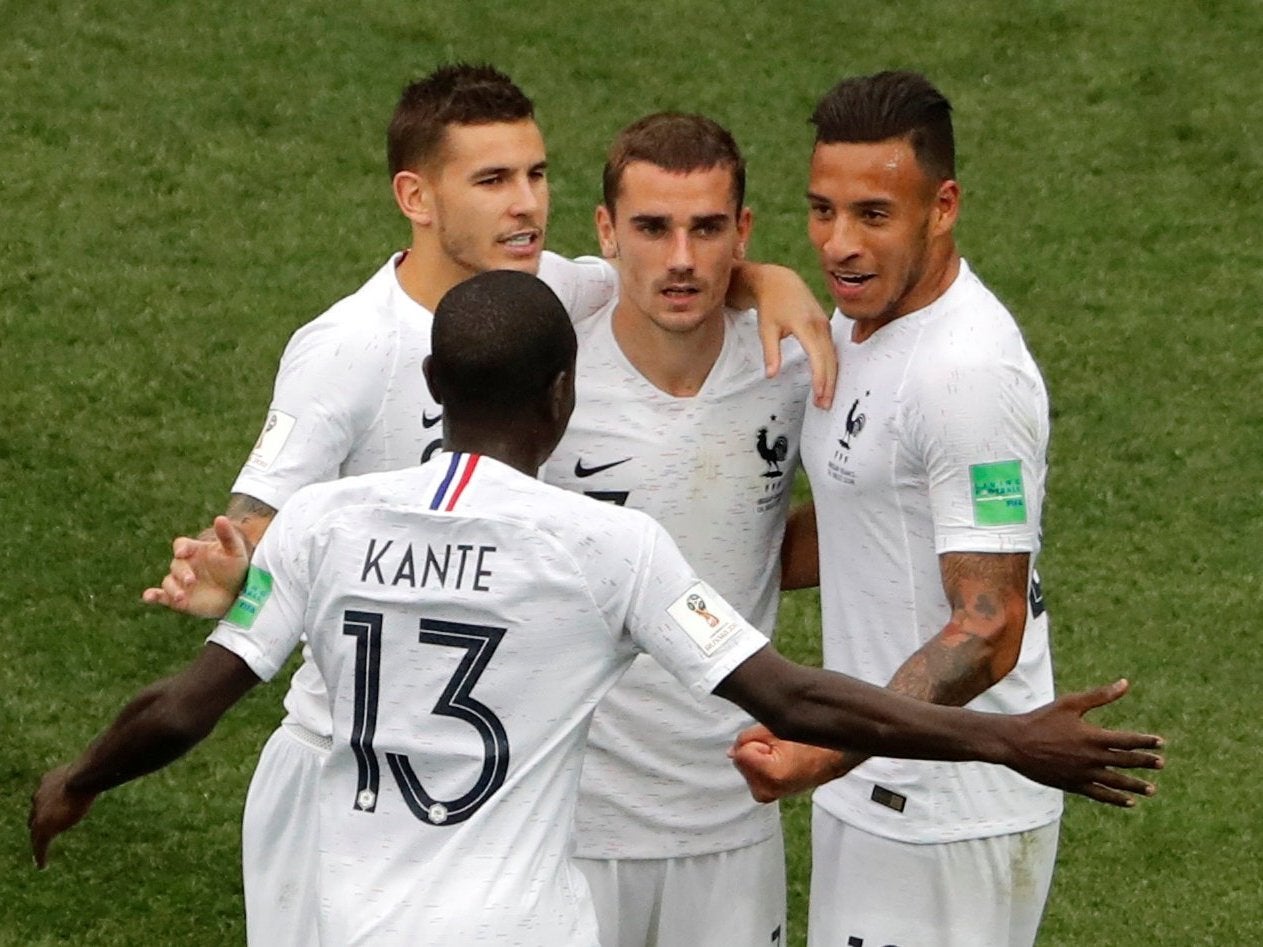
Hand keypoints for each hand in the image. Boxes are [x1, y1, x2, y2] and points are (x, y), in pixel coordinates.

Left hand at [29, 765, 96, 868]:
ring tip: (39, 850)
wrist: (81, 779)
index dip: (47, 804)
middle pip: (35, 814)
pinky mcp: (43, 828)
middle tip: (40, 830)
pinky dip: (41, 855)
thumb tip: (117, 766)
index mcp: (49, 780)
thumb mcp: (91, 769)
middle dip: (37, 821)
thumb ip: (95, 772)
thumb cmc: (92, 769)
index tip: (52, 809)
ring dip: (37, 839)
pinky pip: (39, 845)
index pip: (44, 795)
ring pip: (34, 830)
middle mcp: (39, 796)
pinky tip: (42, 865)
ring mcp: (39, 812)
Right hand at [141, 516, 249, 618]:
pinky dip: (152, 596)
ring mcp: (179, 582)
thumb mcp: (235, 551)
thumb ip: (227, 535)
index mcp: (194, 550)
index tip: (183, 552)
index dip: (181, 548)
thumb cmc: (234, 568)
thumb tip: (220, 518)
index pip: (181, 545)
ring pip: (168, 582)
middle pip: (176, 565)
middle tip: (192, 580)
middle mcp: (184, 565)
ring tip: (180, 596)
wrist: (237, 593)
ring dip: (171, 588)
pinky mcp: (176, 598)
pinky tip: (148, 597)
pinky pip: (160, 596)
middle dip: (182, 573)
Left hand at [729, 724, 850, 801]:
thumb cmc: (813, 742)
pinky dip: (761, 768)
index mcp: (773, 775)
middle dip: (755, 751)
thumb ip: (748, 738)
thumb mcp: (777, 730)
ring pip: (746, 768)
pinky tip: (780, 764)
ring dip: (758, 760)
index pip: (741, 753)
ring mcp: (770, 795)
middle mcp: (770, 791)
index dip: (755, 742)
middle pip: (741, 762)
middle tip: (779, 749)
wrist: (833, 757)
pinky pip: (753, 775)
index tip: (774, 744)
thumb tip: (732, 751)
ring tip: (782, 756)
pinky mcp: (769, 796)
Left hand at [756, 280, 836, 409]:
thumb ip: (771, 352)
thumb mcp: (766, 329)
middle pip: (829, 360)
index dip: (820, 377)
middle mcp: (820, 325)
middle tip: (824, 405)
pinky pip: (832, 350)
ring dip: (831, 378)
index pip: (817, 356)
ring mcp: (825, 325)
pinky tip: (827, 381)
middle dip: (828, 384)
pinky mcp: (825, 326)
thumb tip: (771, 374)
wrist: (779, 282)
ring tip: (826, 398)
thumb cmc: (771, 304)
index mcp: (806, 325)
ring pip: (833, 356)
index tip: (819, 394)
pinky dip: (831, 367)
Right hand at [1006, 679, 1163, 806]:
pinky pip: (1099, 795)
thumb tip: (1125, 683)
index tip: (1161, 743)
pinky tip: (1128, 802)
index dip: (1145, 742)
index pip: (1127, 741)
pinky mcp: (1072, 785)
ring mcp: (1082, 774)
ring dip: (1135, 785)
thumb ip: (1100, 696)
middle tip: (1161, 764)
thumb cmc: (1041, 719)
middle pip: (1125, 762)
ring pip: (1116, 782)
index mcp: (1092, 737)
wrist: (1014, 743)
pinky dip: (1115, 799)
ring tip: (1151, 789)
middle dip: (1145, 762)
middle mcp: (1091, 758)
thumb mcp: (1070, 703)